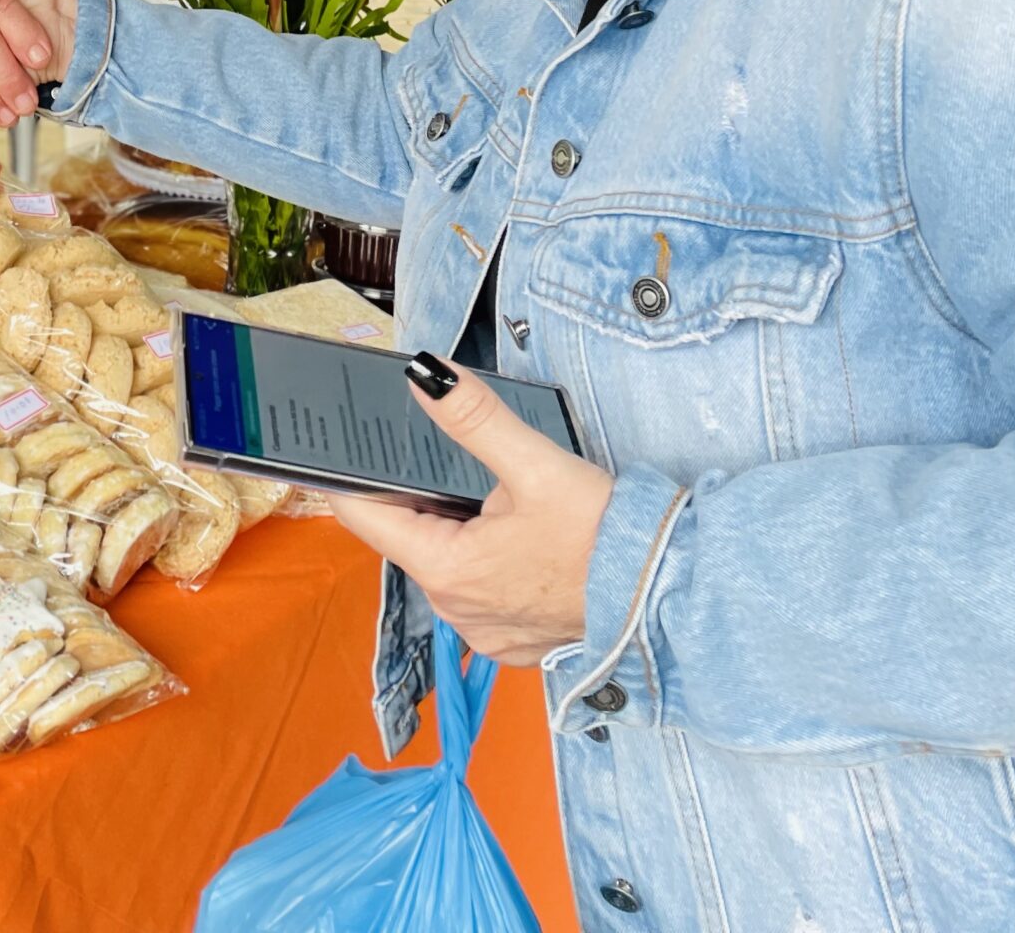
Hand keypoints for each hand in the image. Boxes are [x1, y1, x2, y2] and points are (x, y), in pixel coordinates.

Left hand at [327, 352, 615, 666]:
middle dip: (416, 492)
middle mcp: (455, 610)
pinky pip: (479, 589)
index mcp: (446, 570)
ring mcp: (485, 632)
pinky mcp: (514, 639)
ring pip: (444, 561)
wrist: (673, 599)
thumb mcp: (537, 465)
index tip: (341, 441)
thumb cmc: (610, 539)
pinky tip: (517, 533)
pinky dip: (486, 558)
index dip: (349, 473)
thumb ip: (473, 418)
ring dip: (455, 526)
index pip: (363, 514)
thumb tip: (421, 374)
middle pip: (406, 535)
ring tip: (486, 489)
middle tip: (430, 447)